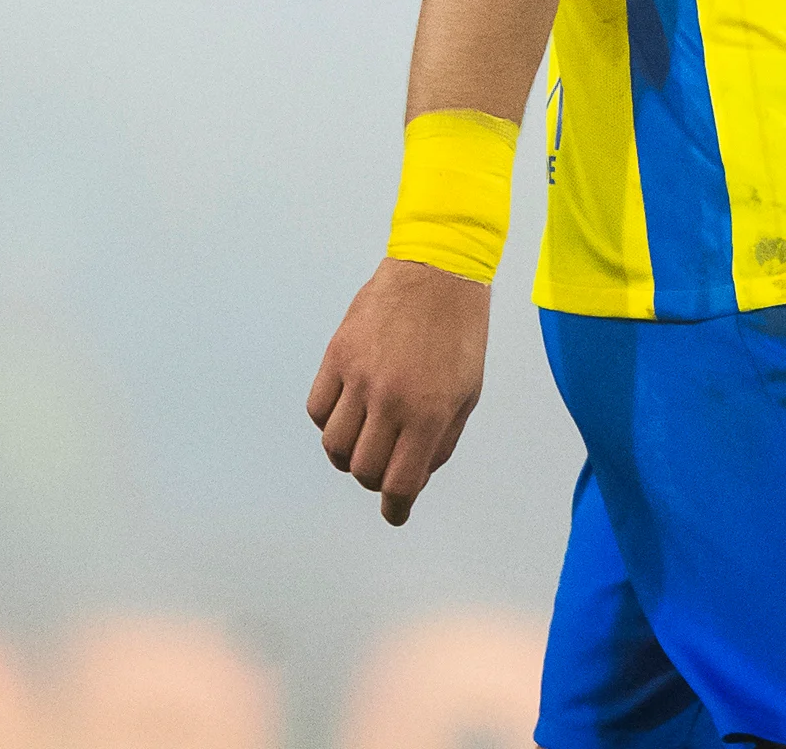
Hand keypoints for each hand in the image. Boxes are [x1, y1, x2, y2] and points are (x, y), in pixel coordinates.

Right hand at [306, 256, 493, 523]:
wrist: (438, 271)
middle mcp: (391, 399)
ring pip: (334, 446)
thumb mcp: (468, 393)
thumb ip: (441, 441)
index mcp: (430, 411)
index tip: (395, 513)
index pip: (401, 483)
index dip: (396, 508)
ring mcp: (360, 377)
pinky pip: (317, 410)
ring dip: (348, 455)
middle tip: (386, 468)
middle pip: (363, 470)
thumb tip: (413, 480)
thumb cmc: (459, 334)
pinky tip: (348, 412)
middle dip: (376, 480)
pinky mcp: (337, 355)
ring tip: (365, 441)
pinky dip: (329, 422)